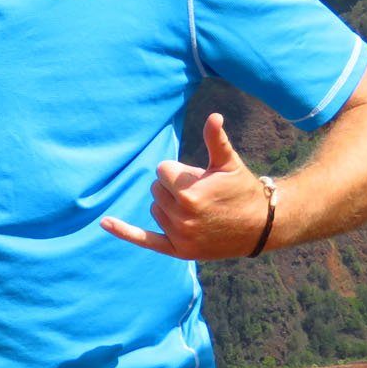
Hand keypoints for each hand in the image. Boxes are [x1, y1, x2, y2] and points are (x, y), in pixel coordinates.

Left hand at [100, 113, 269, 259]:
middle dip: (175, 188)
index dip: (181, 171)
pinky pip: (144, 240)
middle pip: (156, 189)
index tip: (201, 178)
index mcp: (189, 193)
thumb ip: (215, 140)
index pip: (162, 170)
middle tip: (202, 194)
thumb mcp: (228, 164)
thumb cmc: (242, 189)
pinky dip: (124, 231)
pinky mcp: (179, 251)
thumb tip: (213, 116)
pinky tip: (104, 223)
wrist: (261, 226)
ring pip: (154, 208)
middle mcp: (182, 216)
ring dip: (169, 205)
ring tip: (199, 209)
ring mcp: (180, 236)